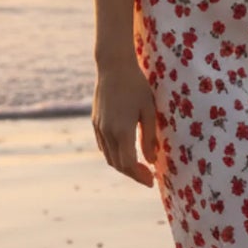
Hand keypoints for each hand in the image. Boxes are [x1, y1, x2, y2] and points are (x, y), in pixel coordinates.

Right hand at [92, 58, 158, 186]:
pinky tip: (125, 153)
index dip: (140, 176)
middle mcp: (107, 132)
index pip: (129, 164)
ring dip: (123, 166)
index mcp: (122, 131)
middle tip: (148, 177)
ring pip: (109, 157)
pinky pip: (103, 146)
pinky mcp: (95, 122)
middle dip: (133, 174)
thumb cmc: (136, 86)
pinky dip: (113, 155)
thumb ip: (149, 137)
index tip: (152, 181)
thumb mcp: (149, 110)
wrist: (113, 66)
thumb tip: (151, 160)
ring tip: (138, 168)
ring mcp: (99, 127)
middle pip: (118, 164)